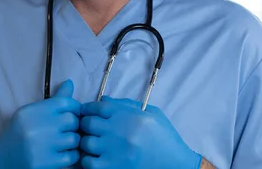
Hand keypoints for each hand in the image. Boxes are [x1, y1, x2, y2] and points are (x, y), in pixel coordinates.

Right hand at [0, 79, 80, 168]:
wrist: (0, 160)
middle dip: (74, 125)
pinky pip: (72, 156)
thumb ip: (53, 100)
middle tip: (68, 129)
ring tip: (65, 142)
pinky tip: (63, 153)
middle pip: (72, 120)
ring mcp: (41, 147)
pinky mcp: (45, 163)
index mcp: (31, 111)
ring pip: (74, 139)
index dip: (75, 107)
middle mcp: (36, 127)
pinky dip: (72, 155)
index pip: (65, 102)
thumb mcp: (31, 113)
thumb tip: (70, 83)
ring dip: (73, 141)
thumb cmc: (19, 133)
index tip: (74, 113)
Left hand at [79, 97, 201, 168]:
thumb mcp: (152, 114)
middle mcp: (120, 131)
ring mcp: (115, 151)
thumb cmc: (164, 138)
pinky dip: (87, 160)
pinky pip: (88, 163)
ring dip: (86, 143)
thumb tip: (104, 100)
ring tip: (92, 144)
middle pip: (88, 123)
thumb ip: (127, 105)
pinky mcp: (113, 168)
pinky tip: (95, 159)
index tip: (87, 112)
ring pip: (85, 143)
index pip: (98, 106)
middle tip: (89, 129)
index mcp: (129, 116)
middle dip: (85, 124)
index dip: (88, 108)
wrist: (176, 164)